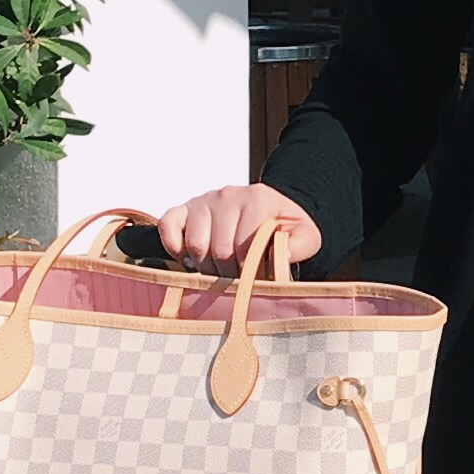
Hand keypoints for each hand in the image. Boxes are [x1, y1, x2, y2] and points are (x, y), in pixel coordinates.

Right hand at [157, 184, 322, 270]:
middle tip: (238, 278)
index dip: (249, 268)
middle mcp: (227, 195)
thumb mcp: (305, 236)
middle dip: (229, 272)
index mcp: (256, 199)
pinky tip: (192, 258)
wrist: (271, 209)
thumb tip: (281, 255)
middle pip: (219, 249)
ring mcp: (202, 201)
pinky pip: (168, 227)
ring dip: (206, 265)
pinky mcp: (183, 209)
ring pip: (195, 244)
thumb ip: (298, 245)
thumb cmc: (284, 226)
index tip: (255, 277)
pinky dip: (175, 248)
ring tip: (221, 268)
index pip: (245, 244)